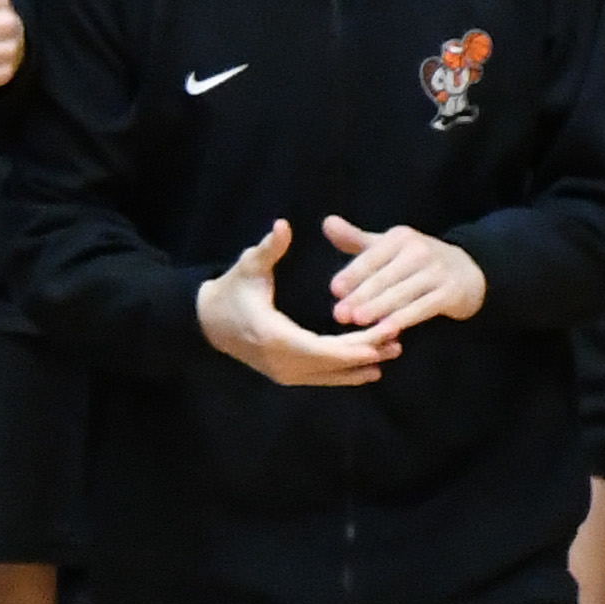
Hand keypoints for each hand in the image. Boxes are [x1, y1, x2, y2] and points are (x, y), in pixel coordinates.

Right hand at [196, 219, 388, 387]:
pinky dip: (345, 374)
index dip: (354, 345)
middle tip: (397, 340)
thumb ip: (267, 249)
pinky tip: (370, 370)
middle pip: (331, 364)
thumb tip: (282, 226)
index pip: (322, 348)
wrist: (207, 322)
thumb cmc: (230, 292)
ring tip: (392, 352)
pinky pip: (321, 377)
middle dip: (365, 353)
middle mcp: (281, 362)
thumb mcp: (247, 267)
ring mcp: (283, 373)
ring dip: (360, 366)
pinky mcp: (285, 375)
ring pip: (329, 374)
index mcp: (274, 337)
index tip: (381, 335)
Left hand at [324, 213, 482, 330]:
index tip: (335, 290)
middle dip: (361, 297)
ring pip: (402, 294)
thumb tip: (327, 223)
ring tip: (358, 322)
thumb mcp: (386, 247)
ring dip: (379, 309)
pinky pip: (423, 308)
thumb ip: (355, 240)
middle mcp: (419, 251)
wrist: (467, 271)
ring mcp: (436, 272)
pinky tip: (387, 331)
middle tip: (339, 314)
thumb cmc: (414, 261)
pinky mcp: (449, 293)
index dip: (353, 274)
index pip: (372, 258)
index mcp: (400, 238)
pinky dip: (404, 319)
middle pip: (384, 278)